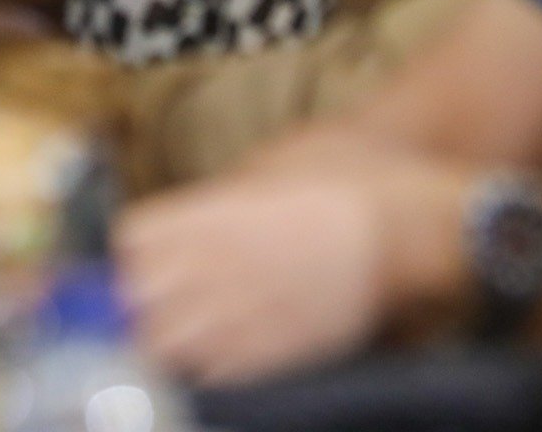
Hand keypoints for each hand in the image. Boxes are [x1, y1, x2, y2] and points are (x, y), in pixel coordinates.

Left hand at [120, 153, 471, 385]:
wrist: (413, 228)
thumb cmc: (349, 180)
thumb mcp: (273, 167)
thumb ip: (223, 196)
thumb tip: (188, 219)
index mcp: (212, 213)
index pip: (130, 240)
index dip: (128, 248)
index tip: (137, 252)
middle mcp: (217, 266)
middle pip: (135, 297)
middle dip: (133, 298)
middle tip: (147, 297)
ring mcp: (244, 314)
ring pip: (164, 343)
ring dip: (162, 337)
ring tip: (175, 331)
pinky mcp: (276, 353)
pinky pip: (213, 375)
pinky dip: (203, 368)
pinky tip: (214, 355)